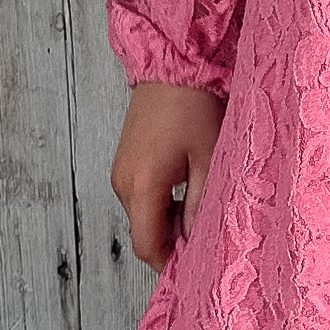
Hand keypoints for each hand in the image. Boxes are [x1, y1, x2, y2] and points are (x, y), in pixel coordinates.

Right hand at [110, 82, 225, 271]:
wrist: (174, 64)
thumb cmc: (196, 106)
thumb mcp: (209, 160)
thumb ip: (202, 207)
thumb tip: (198, 243)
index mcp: (141, 187)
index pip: (147, 247)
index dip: (170, 263)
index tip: (196, 265)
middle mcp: (122, 183)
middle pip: (145, 232)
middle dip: (174, 239)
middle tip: (209, 231)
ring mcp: (120, 170)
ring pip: (144, 214)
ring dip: (170, 217)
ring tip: (203, 201)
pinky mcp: (125, 159)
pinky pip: (141, 194)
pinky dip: (162, 200)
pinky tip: (188, 183)